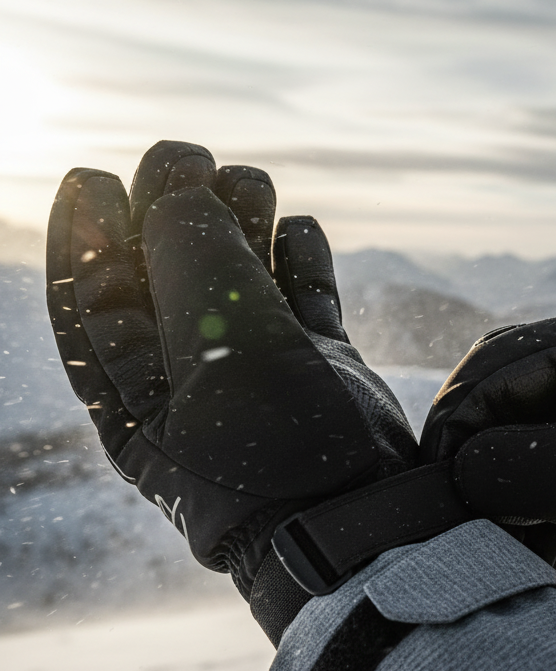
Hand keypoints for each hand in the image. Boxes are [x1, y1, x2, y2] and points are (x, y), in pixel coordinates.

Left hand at [46, 141, 417, 613]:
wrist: (357, 513)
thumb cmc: (270, 443)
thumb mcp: (217, 341)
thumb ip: (194, 254)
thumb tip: (180, 189)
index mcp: (135, 397)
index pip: (92, 308)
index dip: (83, 239)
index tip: (92, 176)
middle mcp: (194, 383)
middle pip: (170, 281)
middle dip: (174, 217)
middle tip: (188, 157)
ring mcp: (262, 373)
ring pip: (241, 280)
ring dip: (240, 226)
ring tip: (251, 181)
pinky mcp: (319, 365)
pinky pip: (302, 297)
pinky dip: (299, 258)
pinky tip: (298, 228)